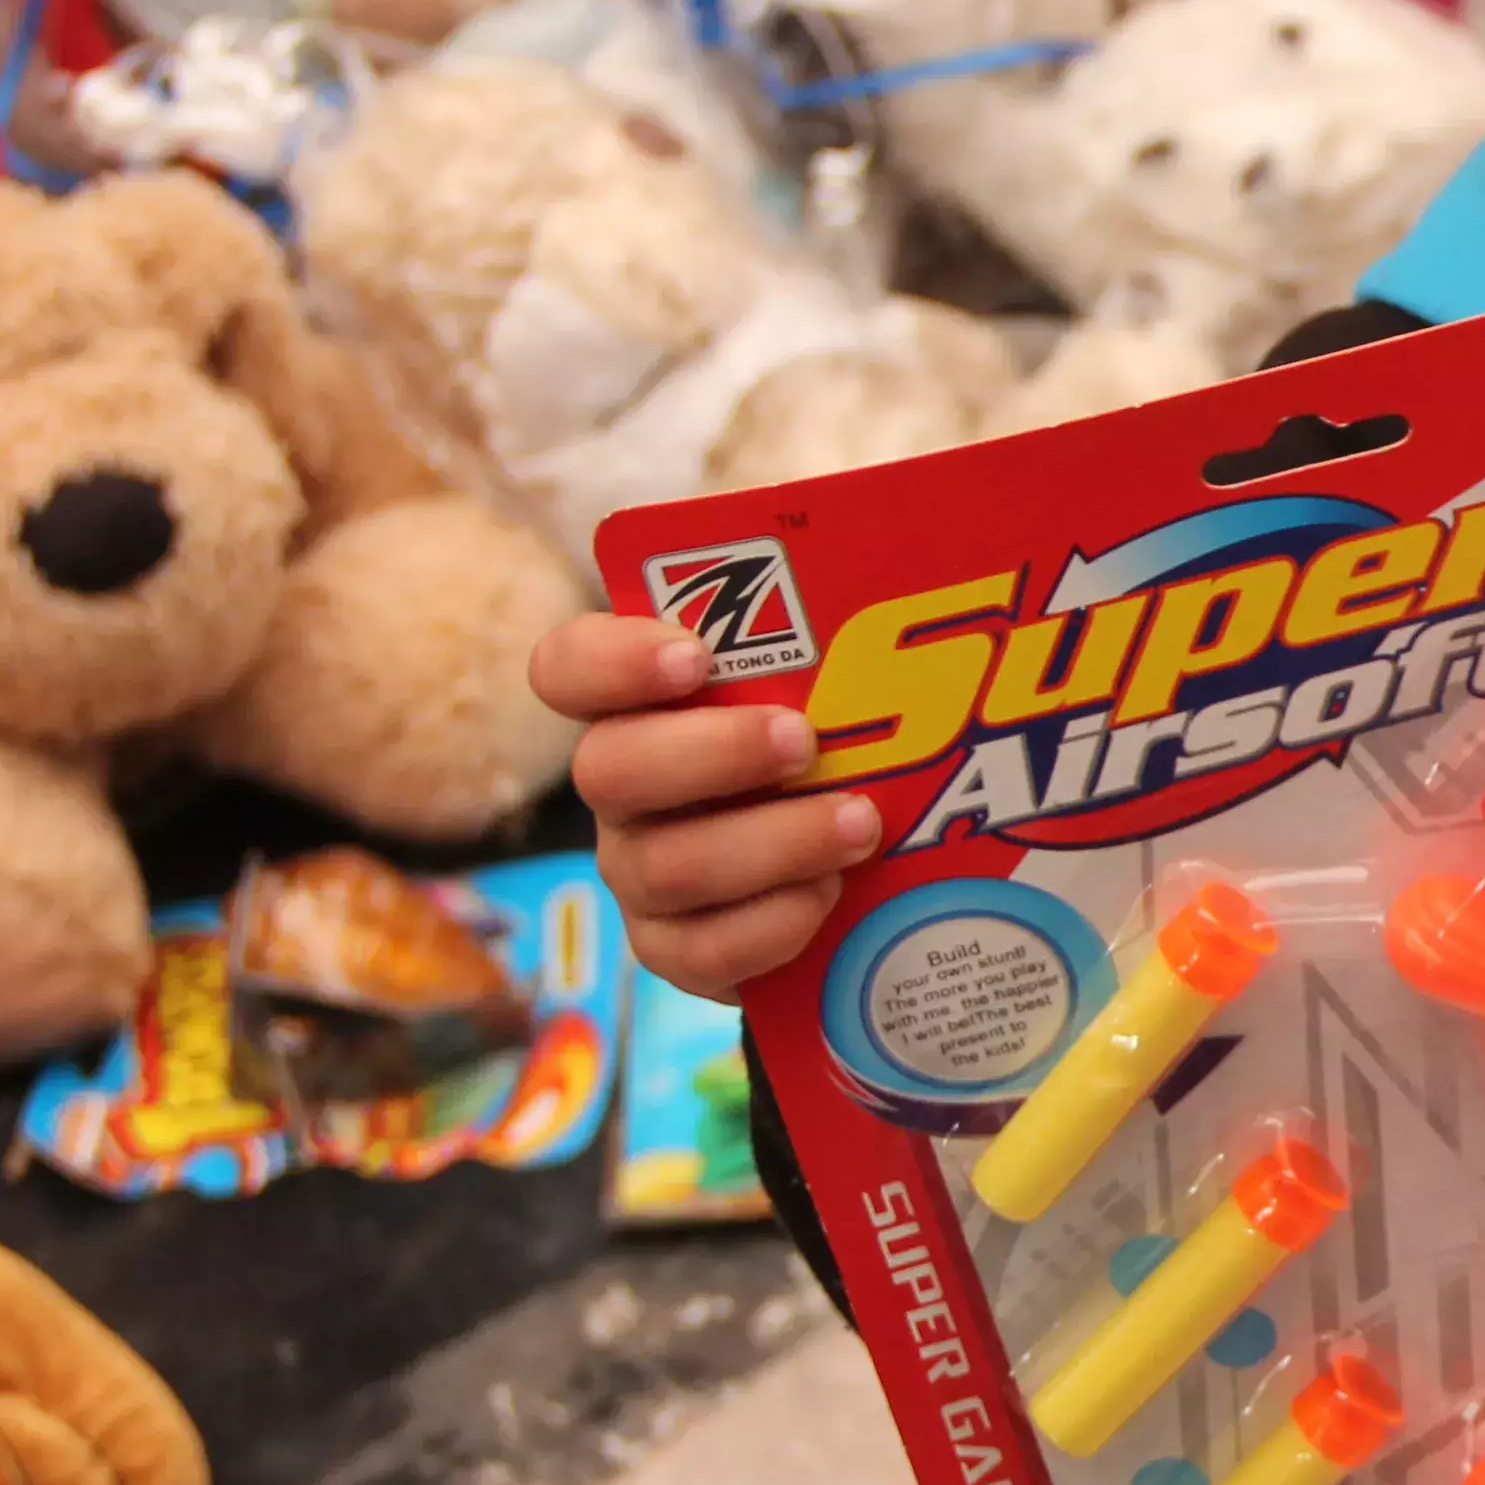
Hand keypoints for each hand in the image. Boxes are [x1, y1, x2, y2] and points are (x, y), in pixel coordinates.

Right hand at [532, 611, 879, 1001]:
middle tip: (803, 741)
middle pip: (610, 769)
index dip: (613, 660)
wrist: (855, 874)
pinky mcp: (676, 949)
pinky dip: (772, 923)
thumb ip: (842, 617)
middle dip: (712, 753)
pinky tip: (830, 894)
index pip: (569, 668)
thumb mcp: (837, 674)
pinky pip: (700, 949)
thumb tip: (914, 535)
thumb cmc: (836, 744)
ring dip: (771, 842)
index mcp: (639, 705)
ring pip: (666, 865)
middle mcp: (623, 788)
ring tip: (859, 823)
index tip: (694, 656)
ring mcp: (641, 872)